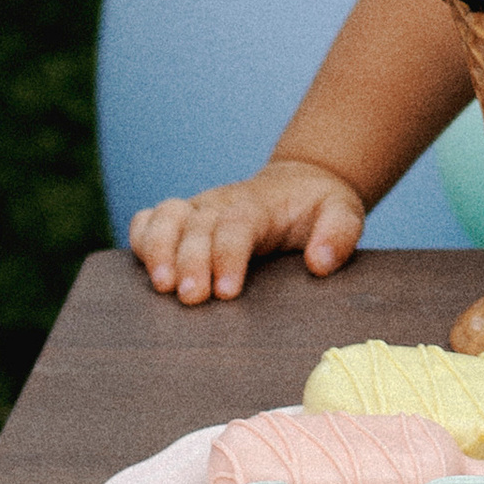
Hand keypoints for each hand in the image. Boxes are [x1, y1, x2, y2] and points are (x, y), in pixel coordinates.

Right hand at [127, 157, 367, 305]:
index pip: (238, 224)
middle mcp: (221, 203)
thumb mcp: (343, 213)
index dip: (228, 255)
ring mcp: (198, 209)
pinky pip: (148, 220)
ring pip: (165, 217)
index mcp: (260, 205)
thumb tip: (319, 264)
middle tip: (191, 298)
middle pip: (196, 225)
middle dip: (190, 261)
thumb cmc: (319, 207)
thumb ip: (338, 235)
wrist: (299, 185)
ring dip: (157, 249)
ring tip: (161, 286)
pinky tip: (142, 268)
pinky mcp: (182, 219)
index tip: (228, 292)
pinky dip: (140, 238)